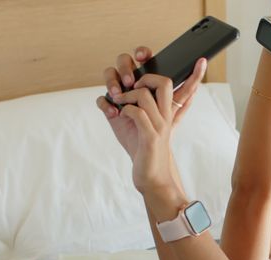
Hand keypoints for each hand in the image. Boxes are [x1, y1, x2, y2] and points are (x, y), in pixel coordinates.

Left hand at [97, 72, 183, 191]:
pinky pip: (136, 113)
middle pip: (163, 80)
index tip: (130, 81)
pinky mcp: (151, 137)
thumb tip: (105, 96)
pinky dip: (123, 110)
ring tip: (118, 105)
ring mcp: (160, 125)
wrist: (151, 177)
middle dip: (139, 79)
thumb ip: (124, 105)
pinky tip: (118, 116)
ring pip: (144, 94)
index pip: (165, 79)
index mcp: (164, 108)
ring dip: (124, 96)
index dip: (148, 72)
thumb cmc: (140, 148)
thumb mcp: (132, 122)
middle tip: (125, 88)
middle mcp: (165, 114)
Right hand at [102, 46, 205, 127]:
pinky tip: (113, 112)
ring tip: (119, 96)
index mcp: (147, 77)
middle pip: (124, 61)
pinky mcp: (110, 105)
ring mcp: (119, 92)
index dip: (141, 52)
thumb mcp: (177, 107)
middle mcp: (132, 80)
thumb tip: (201, 65)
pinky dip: (106, 104)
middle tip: (130, 82)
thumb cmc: (161, 126)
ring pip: (110, 74)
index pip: (143, 56)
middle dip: (125, 68)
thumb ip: (187, 88)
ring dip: (112, 82)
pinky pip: (102, 99)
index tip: (142, 56)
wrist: (149, 149)